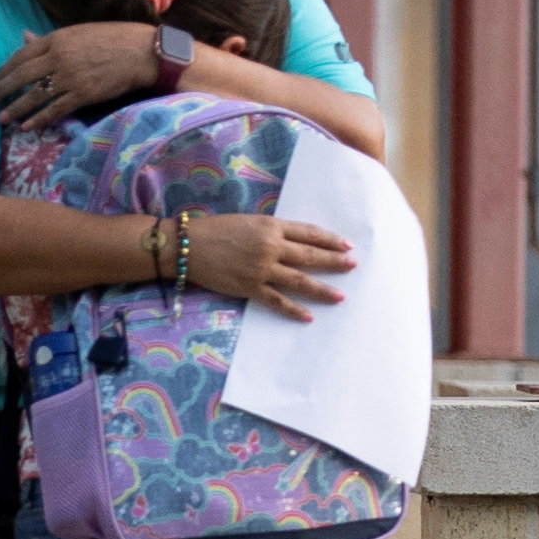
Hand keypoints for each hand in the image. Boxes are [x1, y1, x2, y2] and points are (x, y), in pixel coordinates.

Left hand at [0, 23, 158, 128]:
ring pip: (34, 96)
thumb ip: (48, 39)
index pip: (20, 56)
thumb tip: (24, 37)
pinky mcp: (82, 95)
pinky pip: (54, 110)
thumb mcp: (76, 32)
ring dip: (15, 109)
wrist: (141, 51)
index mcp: (55, 39)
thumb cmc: (110, 38)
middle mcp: (58, 58)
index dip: (3, 69)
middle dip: (1, 90)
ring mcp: (69, 78)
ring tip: (1, 118)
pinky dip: (39, 119)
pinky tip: (26, 126)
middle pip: (21, 76)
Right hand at [181, 213, 354, 320]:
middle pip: (311, 256)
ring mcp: (262, 269)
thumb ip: (270, 230)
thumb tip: (291, 242)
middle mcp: (271, 247)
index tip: (347, 246)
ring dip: (323, 289)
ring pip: (300, 280)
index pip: (309, 233)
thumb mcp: (247, 221)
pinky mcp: (250, 288)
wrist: (185, 246)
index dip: (330, 240)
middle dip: (335, 262)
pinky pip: (277, 301)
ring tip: (340, 296)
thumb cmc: (213, 229)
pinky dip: (294, 310)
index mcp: (271, 227)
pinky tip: (309, 316)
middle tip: (353, 266)